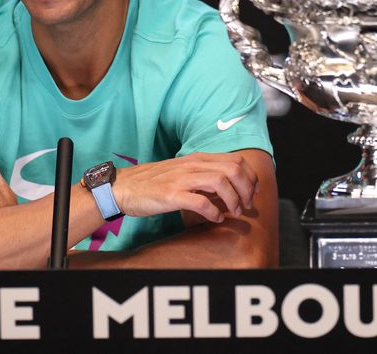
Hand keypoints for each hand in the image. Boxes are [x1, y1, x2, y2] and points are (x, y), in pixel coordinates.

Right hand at [113, 152, 258, 222]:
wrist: (124, 187)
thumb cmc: (154, 182)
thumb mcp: (183, 172)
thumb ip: (204, 176)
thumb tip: (228, 188)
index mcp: (197, 159)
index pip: (235, 160)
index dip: (250, 177)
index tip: (252, 192)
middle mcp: (192, 165)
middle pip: (234, 170)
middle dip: (246, 190)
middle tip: (245, 206)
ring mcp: (182, 179)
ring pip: (221, 183)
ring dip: (234, 200)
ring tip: (234, 212)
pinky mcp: (172, 195)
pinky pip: (201, 202)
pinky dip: (214, 212)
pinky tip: (215, 218)